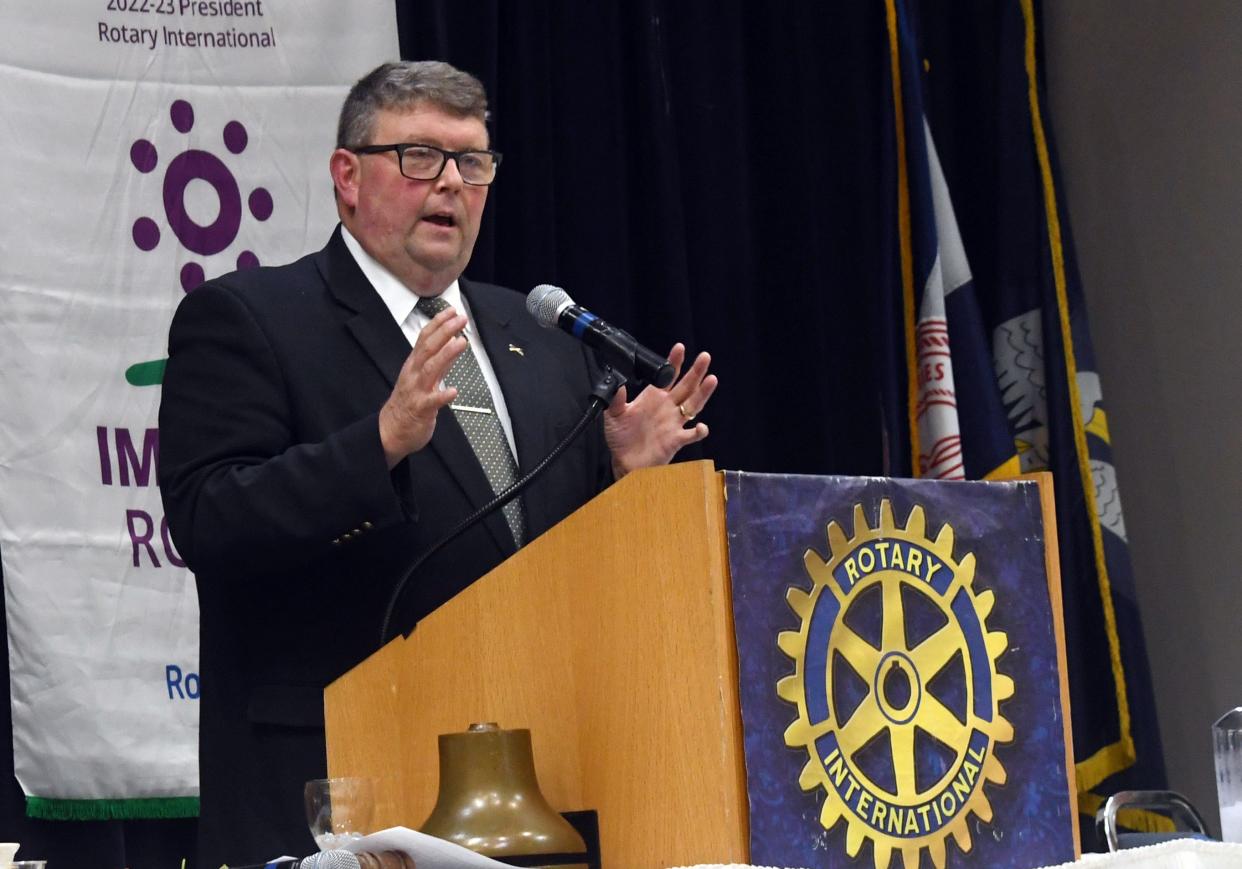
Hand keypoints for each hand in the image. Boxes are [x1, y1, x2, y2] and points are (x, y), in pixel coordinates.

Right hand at [378, 307, 467, 467]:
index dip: (438, 323)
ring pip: (430, 369)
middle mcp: (413, 374)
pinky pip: (432, 401)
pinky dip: (443, 395)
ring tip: (462, 343)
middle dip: (444, 331)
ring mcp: (416, 391)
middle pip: (428, 348)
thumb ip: (440, 362)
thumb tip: (453, 343)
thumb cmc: (408, 403)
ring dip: (447, 355)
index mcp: (414, 365)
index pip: (425, 338)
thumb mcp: (423, 377)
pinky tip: (454, 391)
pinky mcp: (421, 409)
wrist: (390, 431)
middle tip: (460, 319)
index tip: (452, 311)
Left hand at [604, 343, 717, 477]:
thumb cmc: (620, 437)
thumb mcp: (613, 415)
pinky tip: (701, 427)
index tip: (679, 348)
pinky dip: (699, 431)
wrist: (623, 461)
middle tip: (704, 356)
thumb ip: (616, 399)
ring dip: (703, 393)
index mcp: (654, 397)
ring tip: (711, 379)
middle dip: (696, 371)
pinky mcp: (676, 440)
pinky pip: (691, 434)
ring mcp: (674, 423)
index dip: (674, 362)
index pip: (667, 376)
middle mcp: (668, 407)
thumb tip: (616, 382)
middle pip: (687, 386)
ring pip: (693, 405)